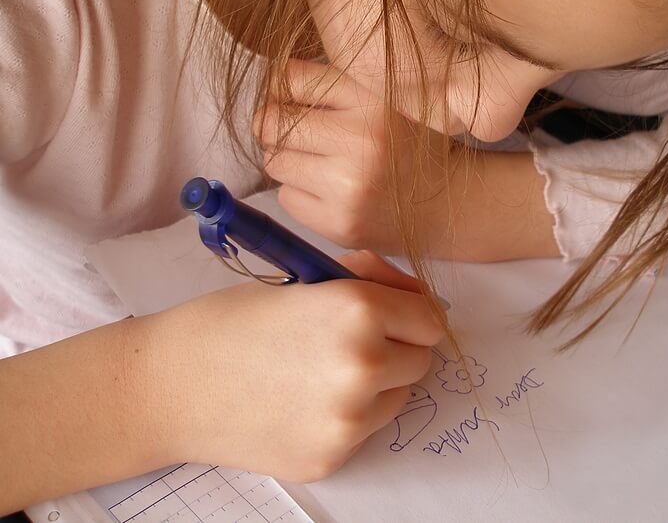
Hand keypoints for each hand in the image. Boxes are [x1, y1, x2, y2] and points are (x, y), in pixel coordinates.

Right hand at [150, 250, 443, 481]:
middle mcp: (363, 364)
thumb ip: (369, 279)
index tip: (389, 314)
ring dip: (377, 384)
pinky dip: (348, 416)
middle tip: (347, 341)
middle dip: (396, 347)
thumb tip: (416, 296)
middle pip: (422, 360)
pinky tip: (301, 403)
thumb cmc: (231, 321)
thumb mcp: (304, 279)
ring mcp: (349, 418)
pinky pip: (366, 429)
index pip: (429, 319)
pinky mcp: (333, 456)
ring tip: (320, 372)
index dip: (409, 313)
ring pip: (399, 396)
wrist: (170, 385)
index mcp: (357, 309)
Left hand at [256, 60, 450, 253]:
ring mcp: (349, 186)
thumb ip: (334, 84)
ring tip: (321, 163)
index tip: (292, 98)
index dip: (282, 88)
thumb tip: (269, 86)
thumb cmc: (408, 144)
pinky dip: (301, 194)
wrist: (450, 204)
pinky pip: (287, 198)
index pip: (292, 78)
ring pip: (275, 161)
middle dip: (276, 126)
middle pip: (271, 121)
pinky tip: (331, 192)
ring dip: (289, 161)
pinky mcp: (339, 223)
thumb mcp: (385, 97)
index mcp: (374, 99)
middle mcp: (363, 140)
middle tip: (298, 133)